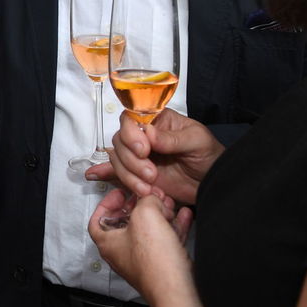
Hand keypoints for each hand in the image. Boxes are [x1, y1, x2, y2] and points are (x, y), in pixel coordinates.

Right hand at [86, 109, 223, 204]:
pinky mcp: (137, 175)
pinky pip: (115, 172)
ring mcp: (139, 156)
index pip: (131, 119)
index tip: (144, 150)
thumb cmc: (209, 155)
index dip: (131, 134)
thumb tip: (150, 134)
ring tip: (149, 188)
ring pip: (117, 160)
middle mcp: (143, 136)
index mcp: (156, 121)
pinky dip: (103, 173)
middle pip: (120, 141)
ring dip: (128, 175)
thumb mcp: (197, 141)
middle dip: (132, 161)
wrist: (214, 182)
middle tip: (152, 174)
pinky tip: (93, 176)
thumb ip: (173, 138)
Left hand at [89, 189, 192, 301]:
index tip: (119, 194)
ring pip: (150, 231)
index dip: (106, 204)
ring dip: (160, 214)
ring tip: (169, 202)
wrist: (176, 290)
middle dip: (140, 206)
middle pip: (126, 223)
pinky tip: (185, 215)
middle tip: (149, 196)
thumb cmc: (153, 259)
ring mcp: (143, 261)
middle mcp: (123, 253)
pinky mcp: (163, 265)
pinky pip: (167, 240)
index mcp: (108, 243)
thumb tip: (152, 199)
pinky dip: (174, 226)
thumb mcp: (145, 214)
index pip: (97, 221)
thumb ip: (146, 200)